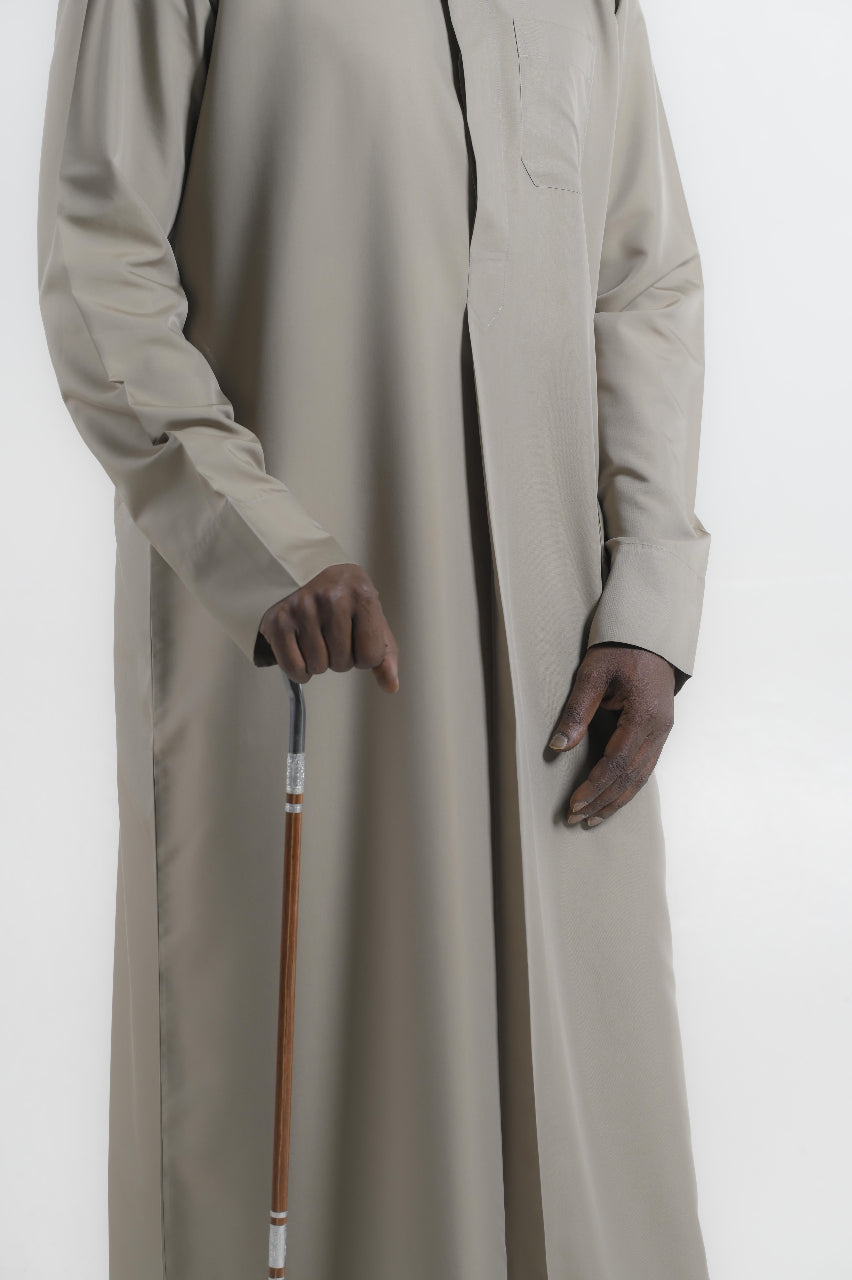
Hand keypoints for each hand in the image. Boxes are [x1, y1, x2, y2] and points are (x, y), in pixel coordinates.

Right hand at [259, 564, 399, 691]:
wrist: (298, 564)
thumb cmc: (339, 592)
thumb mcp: (368, 610)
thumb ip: (384, 649)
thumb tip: (390, 686)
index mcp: (362, 594)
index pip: (371, 656)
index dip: (364, 656)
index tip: (355, 640)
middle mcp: (332, 598)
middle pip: (342, 664)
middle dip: (339, 658)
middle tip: (331, 635)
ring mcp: (302, 608)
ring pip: (317, 667)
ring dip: (318, 662)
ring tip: (315, 638)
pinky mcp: (277, 620)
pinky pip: (294, 668)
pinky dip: (299, 670)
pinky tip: (300, 651)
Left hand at [548, 641, 674, 826]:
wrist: (650, 636)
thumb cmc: (620, 650)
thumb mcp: (592, 673)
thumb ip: (577, 710)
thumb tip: (558, 746)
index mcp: (644, 715)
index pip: (617, 762)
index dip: (595, 786)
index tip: (573, 803)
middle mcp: (658, 729)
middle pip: (631, 777)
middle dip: (603, 801)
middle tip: (575, 818)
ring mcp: (662, 732)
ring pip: (641, 777)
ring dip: (616, 801)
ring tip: (592, 819)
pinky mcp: (659, 732)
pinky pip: (645, 768)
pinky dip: (627, 787)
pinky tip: (612, 799)